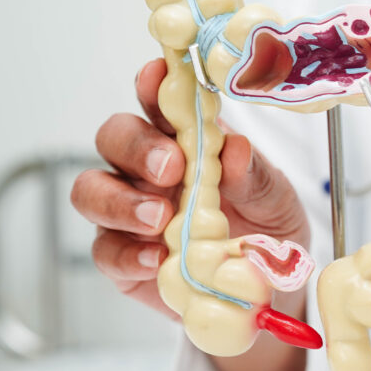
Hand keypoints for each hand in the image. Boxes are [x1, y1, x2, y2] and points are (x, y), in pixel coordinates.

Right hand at [71, 59, 310, 370]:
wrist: (265, 292)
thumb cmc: (268, 232)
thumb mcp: (278, 201)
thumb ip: (255, 176)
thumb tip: (236, 149)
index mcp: (188, 141)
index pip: (160, 102)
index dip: (152, 85)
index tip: (157, 77)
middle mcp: (149, 170)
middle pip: (115, 138)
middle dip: (136, 146)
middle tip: (170, 167)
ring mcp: (129, 212)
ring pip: (92, 190)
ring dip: (120, 200)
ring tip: (158, 218)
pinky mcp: (122, 259)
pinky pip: (105, 250)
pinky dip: (127, 253)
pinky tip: (154, 259)